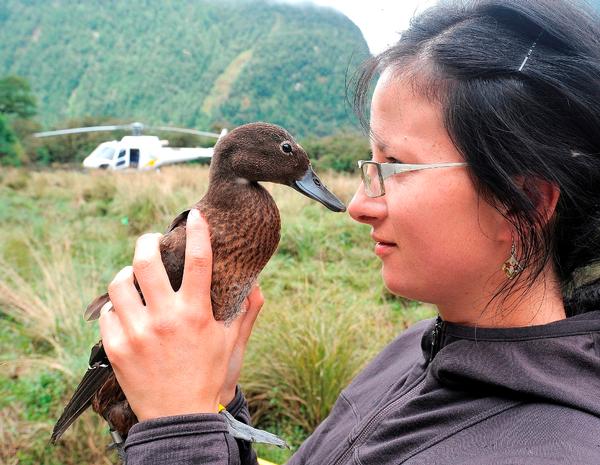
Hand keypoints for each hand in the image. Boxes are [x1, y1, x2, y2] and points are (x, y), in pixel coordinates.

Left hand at [99, 209, 257, 419]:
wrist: (179, 418)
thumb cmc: (208, 376)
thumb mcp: (232, 343)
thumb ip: (246, 311)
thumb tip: (257, 284)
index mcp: (196, 313)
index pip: (198, 260)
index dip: (198, 232)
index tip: (195, 216)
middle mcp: (164, 318)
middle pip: (145, 261)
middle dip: (147, 241)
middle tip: (152, 241)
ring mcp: (136, 333)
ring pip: (119, 283)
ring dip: (127, 274)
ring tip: (134, 278)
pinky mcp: (116, 348)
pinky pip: (108, 313)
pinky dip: (117, 307)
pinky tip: (127, 311)